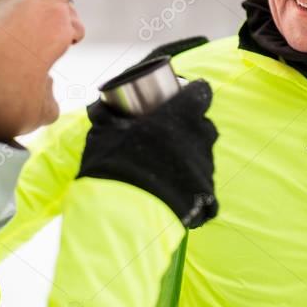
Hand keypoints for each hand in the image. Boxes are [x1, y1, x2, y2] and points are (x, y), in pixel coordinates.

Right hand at [78, 80, 218, 228]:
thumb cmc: (116, 163)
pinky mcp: (206, 194)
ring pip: (204, 154)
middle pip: (204, 126)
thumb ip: (107, 116)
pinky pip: (202, 184)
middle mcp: (200, 138)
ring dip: (190, 155)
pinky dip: (190, 183)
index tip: (180, 98)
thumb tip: (100, 106)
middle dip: (192, 126)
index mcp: (181, 116)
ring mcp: (205, 167)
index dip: (191, 95)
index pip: (200, 94)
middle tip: (169, 133)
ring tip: (168, 164)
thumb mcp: (105, 133)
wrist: (125, 213)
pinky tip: (173, 189)